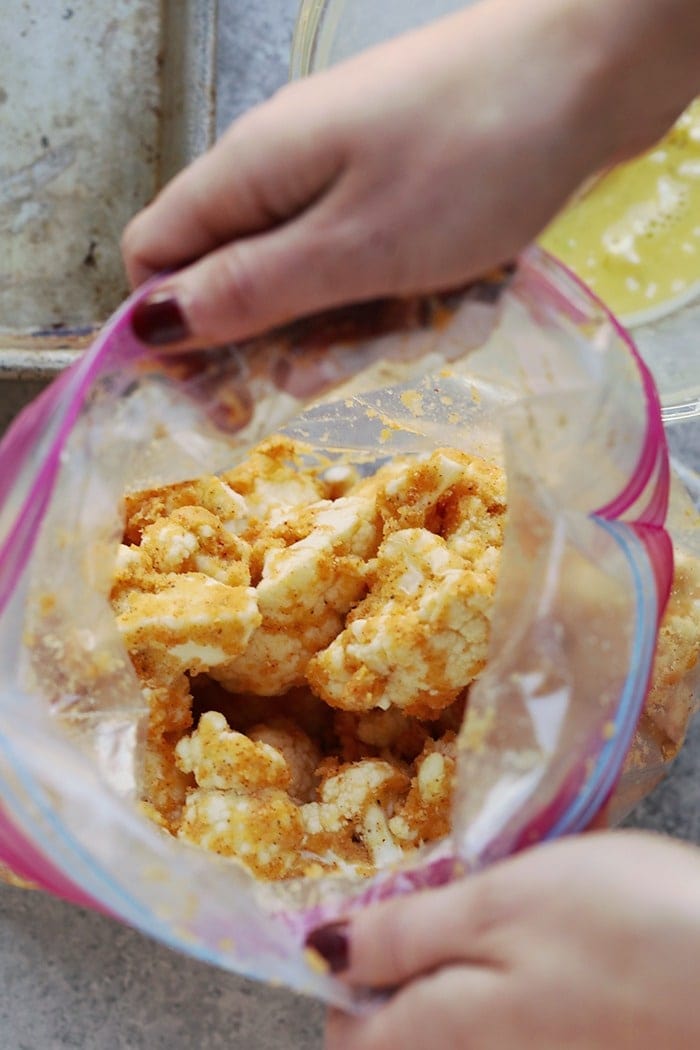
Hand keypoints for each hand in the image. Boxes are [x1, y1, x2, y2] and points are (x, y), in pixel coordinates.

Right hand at [122, 0, 699, 348]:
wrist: (591, 72)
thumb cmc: (472, 160)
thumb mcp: (352, 249)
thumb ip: (248, 291)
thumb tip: (150, 327)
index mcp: (249, 172)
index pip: (156, 255)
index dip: (172, 331)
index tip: (222, 397)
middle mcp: (281, 169)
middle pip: (234, 275)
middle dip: (277, 338)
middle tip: (340, 370)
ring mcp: (342, 174)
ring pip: (308, 277)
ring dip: (350, 322)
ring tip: (416, 322)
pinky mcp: (395, 184)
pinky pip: (366, 259)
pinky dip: (394, 293)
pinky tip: (445, 296)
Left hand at [307, 832, 699, 1048]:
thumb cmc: (620, 929)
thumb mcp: (499, 906)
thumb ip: (405, 935)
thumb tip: (320, 954)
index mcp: (449, 1038)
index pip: (351, 1038)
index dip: (345, 976)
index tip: (374, 918)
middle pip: (409, 1038)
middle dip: (404, 976)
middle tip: (440, 904)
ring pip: (466, 1032)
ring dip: (462, 978)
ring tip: (497, 916)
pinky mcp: (582, 1048)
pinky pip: (520, 1029)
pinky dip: (514, 990)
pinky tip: (550, 949)